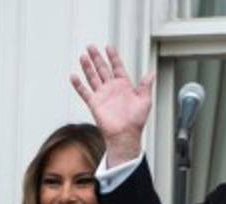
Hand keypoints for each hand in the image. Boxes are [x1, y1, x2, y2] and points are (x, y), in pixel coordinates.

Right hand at [70, 45, 152, 166]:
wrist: (125, 135)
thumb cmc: (136, 122)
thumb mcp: (145, 101)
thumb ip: (146, 86)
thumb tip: (151, 73)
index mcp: (124, 86)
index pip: (117, 67)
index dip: (113, 57)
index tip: (108, 47)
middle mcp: (112, 89)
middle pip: (102, 69)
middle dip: (97, 57)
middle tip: (91, 47)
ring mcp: (102, 95)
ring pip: (92, 77)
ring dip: (87, 67)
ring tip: (83, 56)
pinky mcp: (94, 104)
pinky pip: (84, 92)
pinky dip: (78, 85)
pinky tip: (74, 76)